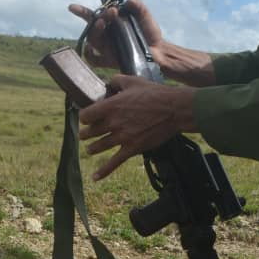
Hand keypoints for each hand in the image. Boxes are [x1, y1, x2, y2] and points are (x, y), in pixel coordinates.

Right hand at [68, 0, 165, 69]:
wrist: (159, 51)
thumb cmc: (149, 32)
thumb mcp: (144, 15)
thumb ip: (138, 5)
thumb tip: (129, 0)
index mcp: (111, 23)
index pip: (93, 16)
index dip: (81, 12)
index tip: (72, 8)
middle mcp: (106, 35)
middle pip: (93, 26)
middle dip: (100, 17)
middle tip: (112, 12)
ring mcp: (106, 48)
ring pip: (92, 40)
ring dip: (95, 30)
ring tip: (103, 23)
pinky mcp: (109, 60)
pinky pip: (93, 59)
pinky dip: (90, 54)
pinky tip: (92, 48)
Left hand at [78, 75, 194, 179]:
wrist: (174, 110)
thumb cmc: (155, 94)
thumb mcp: (134, 81)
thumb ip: (118, 81)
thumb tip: (110, 82)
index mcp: (111, 106)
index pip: (86, 116)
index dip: (85, 117)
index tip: (88, 118)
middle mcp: (113, 123)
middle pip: (90, 132)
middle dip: (86, 134)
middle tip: (85, 135)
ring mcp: (122, 137)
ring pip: (99, 147)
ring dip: (92, 148)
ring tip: (90, 150)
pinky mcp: (132, 148)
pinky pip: (114, 162)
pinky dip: (103, 171)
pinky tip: (95, 177)